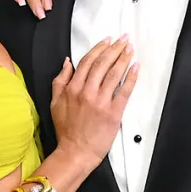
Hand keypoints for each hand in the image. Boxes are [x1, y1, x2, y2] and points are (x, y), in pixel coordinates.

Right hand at [50, 38, 138, 182]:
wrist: (76, 152)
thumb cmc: (66, 130)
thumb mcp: (55, 103)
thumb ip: (60, 81)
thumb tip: (67, 62)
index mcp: (72, 88)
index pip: (88, 61)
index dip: (99, 48)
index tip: (108, 40)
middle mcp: (87, 92)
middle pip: (103, 63)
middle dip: (115, 48)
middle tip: (123, 39)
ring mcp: (101, 101)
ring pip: (114, 73)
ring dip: (123, 58)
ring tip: (130, 49)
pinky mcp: (113, 112)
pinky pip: (124, 90)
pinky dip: (131, 77)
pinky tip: (136, 67)